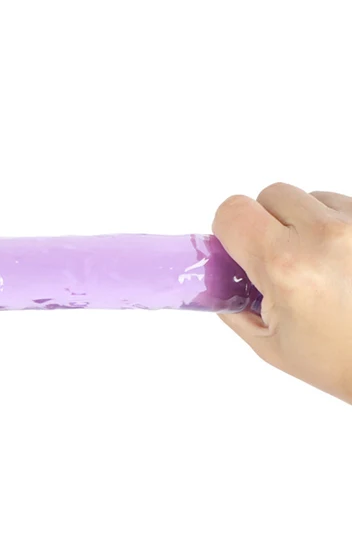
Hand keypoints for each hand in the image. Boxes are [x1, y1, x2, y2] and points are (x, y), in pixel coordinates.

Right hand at [214, 183, 351, 404]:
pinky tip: (345, 262)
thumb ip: (234, 303)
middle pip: (272, 195)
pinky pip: (345, 207)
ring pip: (311, 198)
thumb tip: (218, 275)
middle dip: (268, 224)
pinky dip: (338, 228)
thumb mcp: (268, 342)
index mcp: (285, 265)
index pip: (234, 211)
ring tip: (320, 264)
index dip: (229, 230)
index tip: (239, 250)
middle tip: (280, 261)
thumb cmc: (339, 362)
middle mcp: (324, 236)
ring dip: (307, 224)